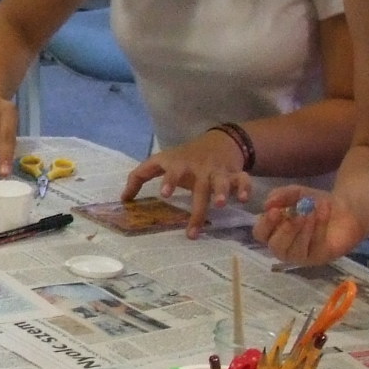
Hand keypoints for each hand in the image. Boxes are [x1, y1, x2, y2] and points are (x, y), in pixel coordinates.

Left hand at [121, 132, 249, 236]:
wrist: (219, 141)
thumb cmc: (184, 157)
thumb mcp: (162, 161)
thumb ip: (140, 177)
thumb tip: (123, 199)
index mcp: (180, 165)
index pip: (172, 171)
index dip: (169, 181)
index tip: (165, 194)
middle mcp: (200, 168)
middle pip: (200, 187)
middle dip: (198, 206)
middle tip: (194, 228)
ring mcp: (218, 171)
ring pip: (223, 181)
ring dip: (223, 191)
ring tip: (222, 204)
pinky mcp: (235, 174)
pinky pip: (243, 180)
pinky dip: (245, 188)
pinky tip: (244, 199)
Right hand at [254, 186, 367, 264]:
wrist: (345, 207)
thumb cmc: (315, 203)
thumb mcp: (296, 193)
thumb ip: (281, 195)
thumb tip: (267, 204)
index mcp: (274, 231)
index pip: (261, 234)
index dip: (265, 224)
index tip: (274, 211)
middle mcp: (285, 247)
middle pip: (275, 247)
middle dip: (285, 231)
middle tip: (297, 214)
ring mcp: (302, 255)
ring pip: (294, 251)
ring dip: (302, 230)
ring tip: (310, 211)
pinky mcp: (319, 257)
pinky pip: (315, 246)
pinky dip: (318, 227)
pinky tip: (323, 211)